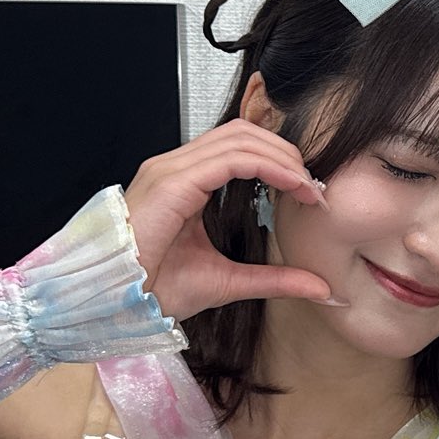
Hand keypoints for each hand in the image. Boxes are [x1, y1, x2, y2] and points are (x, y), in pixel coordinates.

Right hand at [121, 121, 333, 320]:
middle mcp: (174, 167)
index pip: (239, 147)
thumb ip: (274, 279)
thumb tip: (322, 288)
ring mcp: (170, 170)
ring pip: (240, 138)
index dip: (279, 160)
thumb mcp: (230, 281)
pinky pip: (230, 159)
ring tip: (306, 186)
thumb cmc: (155, 290)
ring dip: (282, 158)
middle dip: (285, 153)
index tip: (309, 192)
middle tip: (313, 186)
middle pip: (243, 133)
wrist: (116, 305)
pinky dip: (268, 165)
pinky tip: (290, 184)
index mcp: (183, 181)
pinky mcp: (171, 182)